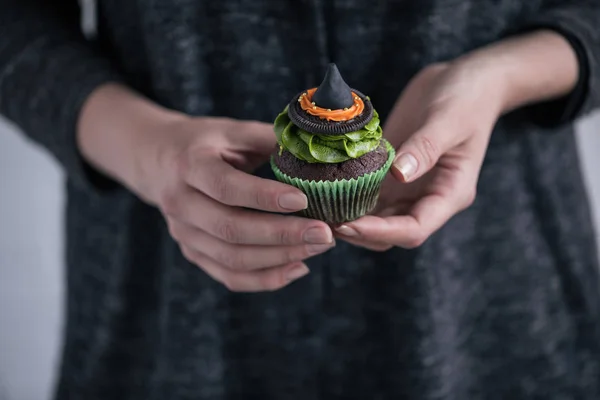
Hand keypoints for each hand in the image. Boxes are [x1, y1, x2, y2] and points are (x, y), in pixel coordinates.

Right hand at [78, 85, 334, 291]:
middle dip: (282, 235)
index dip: (265, 197)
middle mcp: (180, 202)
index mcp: (190, 164)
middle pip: (231, 229)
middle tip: (324, 233)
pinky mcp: (192, 252)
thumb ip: (270, 138)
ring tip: (319, 247)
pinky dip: (266, 279)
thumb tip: (317, 150)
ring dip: (280, 258)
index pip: (226, 187)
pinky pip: (229, 276)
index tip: (303, 200)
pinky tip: (298, 267)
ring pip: (232, 259)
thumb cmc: (205, 142)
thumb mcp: (232, 130)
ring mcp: (183, 233)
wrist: (158, 160)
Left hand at [335, 62, 500, 249]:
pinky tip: (325, 192)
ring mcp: (409, 189)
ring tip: (320, 213)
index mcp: (450, 194)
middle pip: (393, 234)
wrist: (463, 80)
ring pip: (378, 221)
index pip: (414, 229)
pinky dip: (349, 199)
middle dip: (360, 233)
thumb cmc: (466, 98)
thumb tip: (399, 174)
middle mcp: (428, 199)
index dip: (380, 232)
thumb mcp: (449, 119)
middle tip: (324, 223)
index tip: (348, 224)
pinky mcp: (393, 175)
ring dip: (352, 221)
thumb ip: (426, 147)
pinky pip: (370, 196)